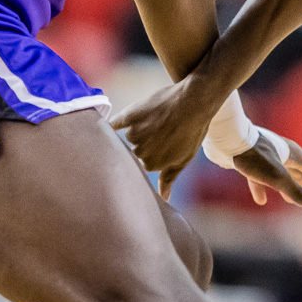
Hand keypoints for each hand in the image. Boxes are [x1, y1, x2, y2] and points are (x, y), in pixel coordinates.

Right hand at [112, 80, 213, 197]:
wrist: (194, 102)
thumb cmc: (192, 132)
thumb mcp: (184, 158)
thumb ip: (168, 178)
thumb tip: (163, 199)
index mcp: (152, 164)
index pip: (143, 164)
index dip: (153, 154)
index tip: (161, 145)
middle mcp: (140, 151)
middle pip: (134, 151)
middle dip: (144, 144)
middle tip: (160, 132)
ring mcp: (134, 133)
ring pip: (129, 135)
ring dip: (137, 130)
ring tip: (156, 121)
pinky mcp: (130, 115)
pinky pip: (115, 122)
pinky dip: (112, 124)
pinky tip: (107, 124)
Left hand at [233, 131, 301, 212]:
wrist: (226, 137)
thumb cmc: (253, 157)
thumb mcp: (279, 178)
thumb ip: (299, 193)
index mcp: (294, 155)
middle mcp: (284, 153)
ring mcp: (267, 155)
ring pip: (283, 173)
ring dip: (288, 187)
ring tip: (290, 202)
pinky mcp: (251, 159)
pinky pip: (261, 175)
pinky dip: (263, 187)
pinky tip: (260, 200)